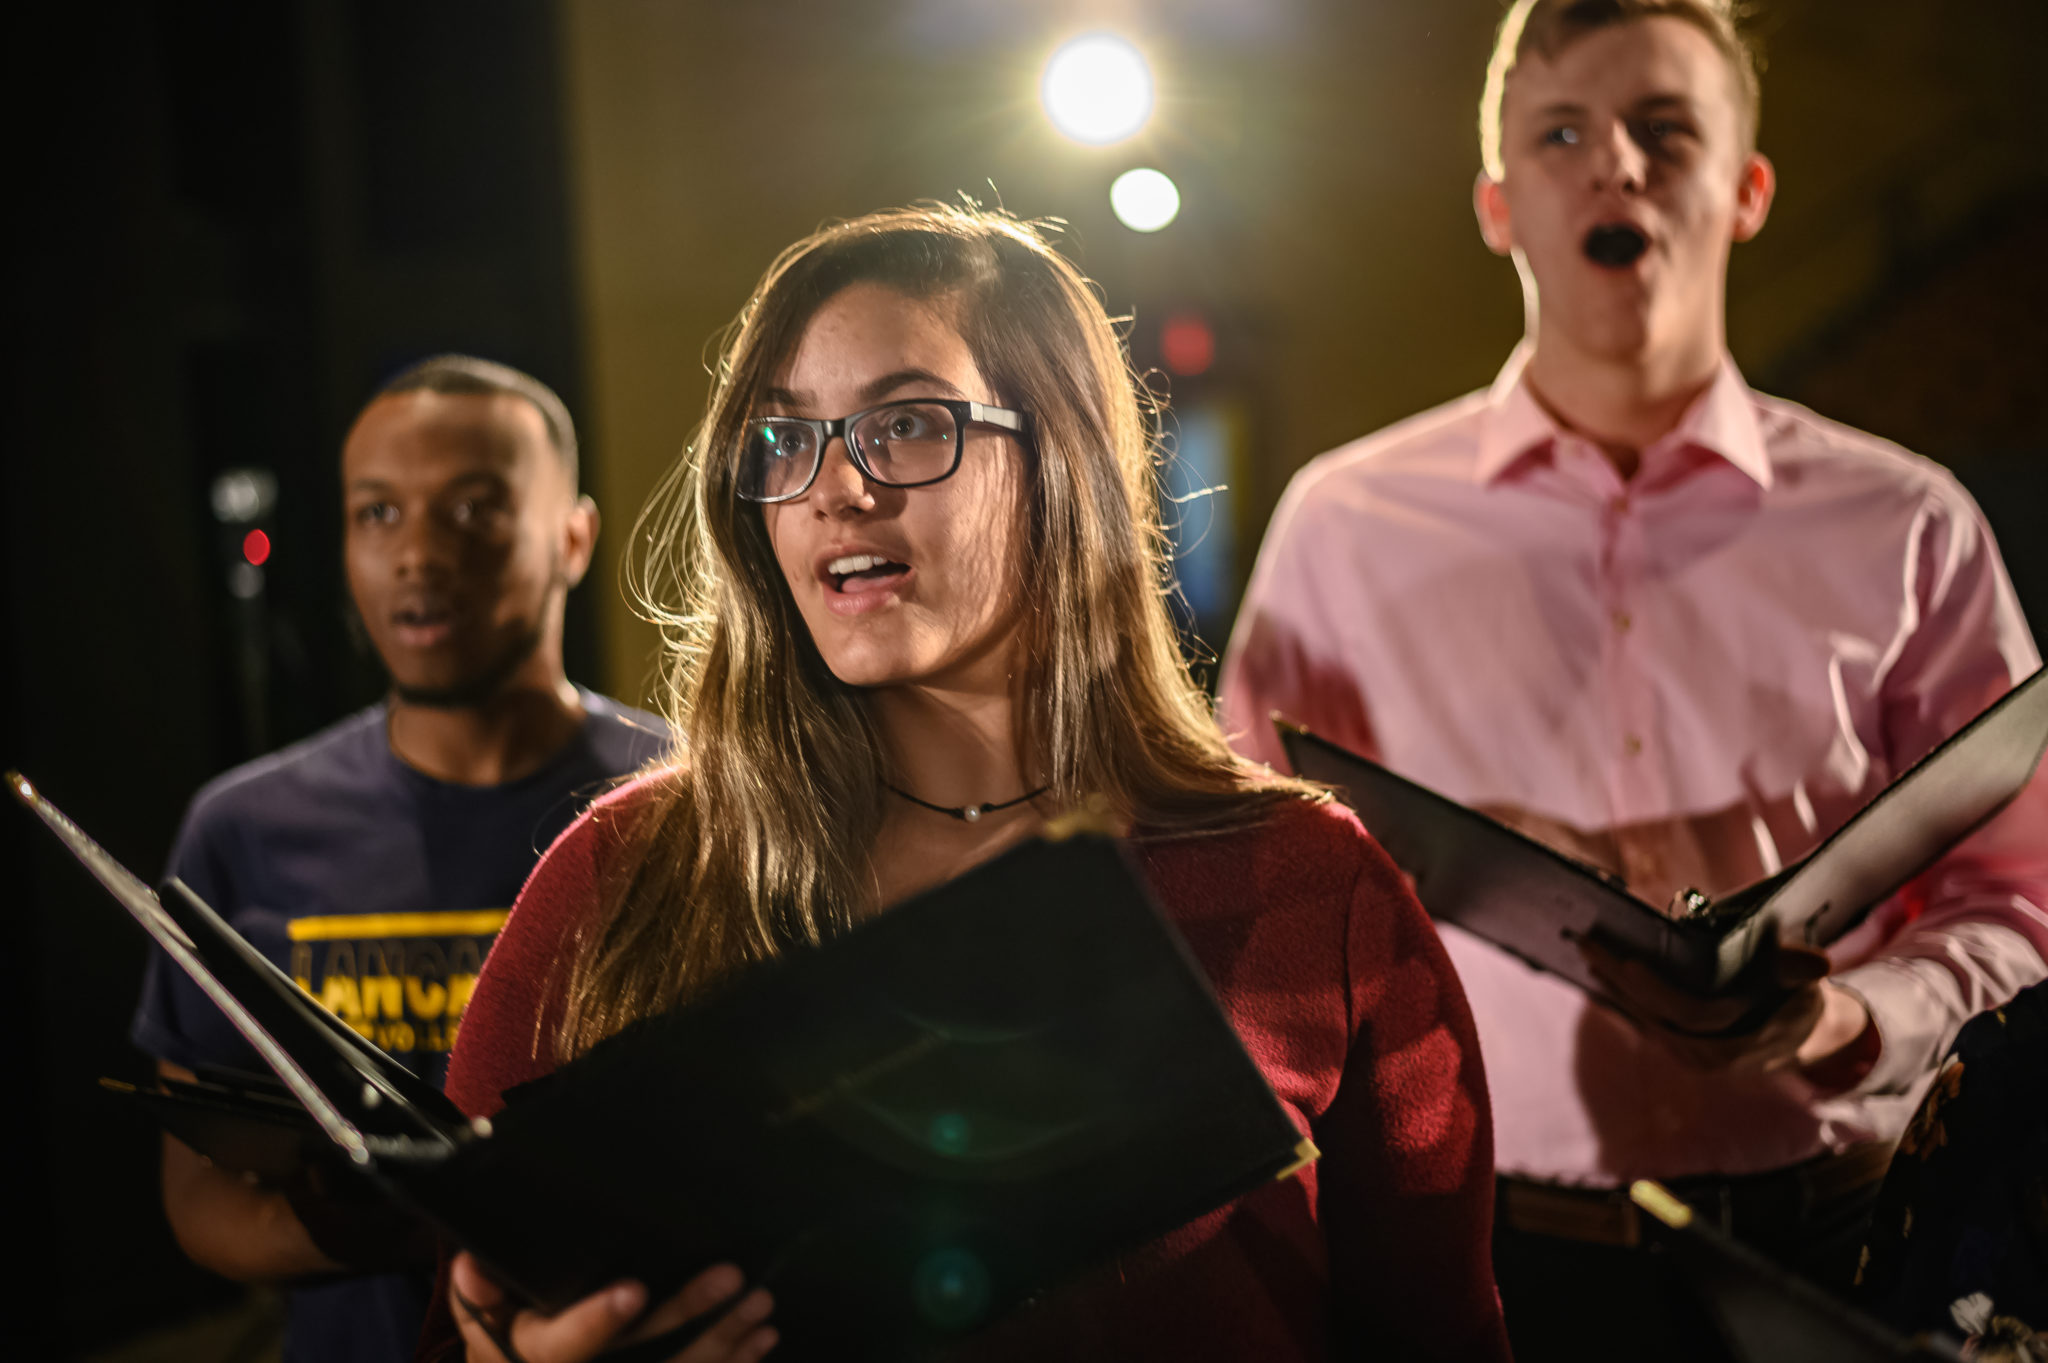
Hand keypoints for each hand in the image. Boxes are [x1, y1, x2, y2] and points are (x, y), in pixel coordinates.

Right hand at [450, 1252, 776, 1362]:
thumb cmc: (506, 1343)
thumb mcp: (484, 1321)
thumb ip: (482, 1293)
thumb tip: (474, 1262)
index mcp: (537, 1360)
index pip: (566, 1346)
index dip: (597, 1322)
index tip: (633, 1290)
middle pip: (643, 1357)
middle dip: (689, 1318)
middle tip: (731, 1279)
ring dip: (725, 1342)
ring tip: (760, 1305)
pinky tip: (761, 1340)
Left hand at [1578, 936, 1871, 1076]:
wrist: (1801, 1039)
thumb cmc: (1798, 1001)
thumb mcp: (1802, 984)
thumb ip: (1795, 971)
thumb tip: (1816, 962)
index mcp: (1736, 1040)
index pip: (1687, 1014)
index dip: (1657, 989)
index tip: (1629, 961)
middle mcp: (1705, 1055)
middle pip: (1651, 1013)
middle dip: (1616, 977)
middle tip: (1585, 942)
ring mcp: (1687, 1055)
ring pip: (1640, 1018)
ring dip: (1610, 985)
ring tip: (1584, 951)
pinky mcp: (1676, 1049)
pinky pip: (1641, 1021)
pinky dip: (1619, 997)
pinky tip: (1597, 973)